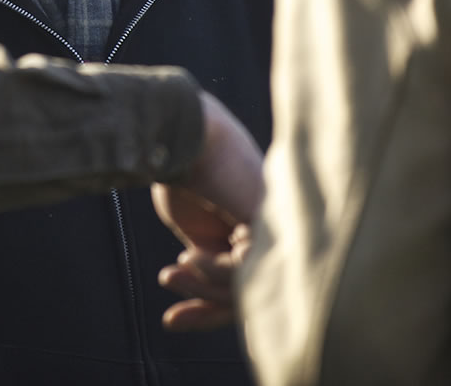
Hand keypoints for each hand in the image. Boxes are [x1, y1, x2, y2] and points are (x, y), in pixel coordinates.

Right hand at [149, 91, 264, 331]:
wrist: (176, 132)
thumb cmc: (180, 166)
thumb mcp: (194, 224)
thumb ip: (213, 253)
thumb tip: (217, 289)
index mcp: (258, 219)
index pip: (246, 275)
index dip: (211, 300)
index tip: (174, 317)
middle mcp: (276, 223)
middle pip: (252, 287)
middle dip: (208, 309)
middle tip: (171, 319)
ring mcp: (278, 224)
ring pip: (250, 285)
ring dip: (204, 288)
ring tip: (174, 271)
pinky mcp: (272, 224)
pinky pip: (245, 272)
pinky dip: (212, 271)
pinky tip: (189, 256)